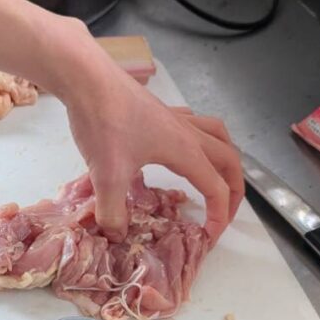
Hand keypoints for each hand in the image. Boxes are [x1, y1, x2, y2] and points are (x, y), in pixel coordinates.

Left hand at [52, 24, 243, 243]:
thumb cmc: (103, 123)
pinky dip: (200, 139)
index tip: (210, 239)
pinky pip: (194, 123)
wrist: (86, 79)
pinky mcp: (159, 109)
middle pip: (229, 161)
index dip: (219, 217)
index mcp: (185, 151)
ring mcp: (175, 117)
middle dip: (234, 190)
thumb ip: (113, 212)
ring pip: (218, 137)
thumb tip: (117, 235)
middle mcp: (188, 133)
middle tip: (224, 213)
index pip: (217, 189)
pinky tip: (183, 147)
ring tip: (218, 178)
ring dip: (225, 160)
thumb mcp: (105, 176)